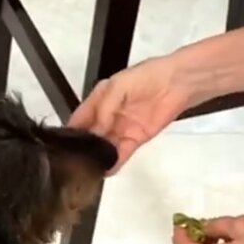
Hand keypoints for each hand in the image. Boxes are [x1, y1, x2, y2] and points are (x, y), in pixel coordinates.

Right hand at [68, 57, 193, 172]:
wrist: (178, 82)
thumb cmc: (149, 76)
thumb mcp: (118, 86)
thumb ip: (104, 108)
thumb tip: (96, 131)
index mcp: (100, 99)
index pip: (80, 118)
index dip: (72, 131)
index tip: (65, 145)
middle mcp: (109, 115)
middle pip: (92, 135)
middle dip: (85, 147)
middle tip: (78, 160)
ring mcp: (123, 128)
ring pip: (106, 146)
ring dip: (99, 156)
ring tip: (91, 168)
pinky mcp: (137, 138)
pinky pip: (123, 152)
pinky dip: (116, 161)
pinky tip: (108, 168)